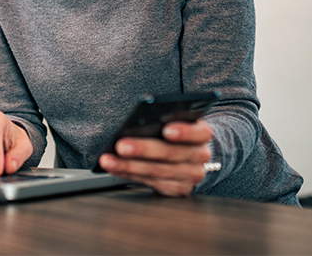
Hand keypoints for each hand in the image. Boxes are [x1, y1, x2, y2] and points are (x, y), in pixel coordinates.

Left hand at [96, 120, 213, 196]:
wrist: (193, 155)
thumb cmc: (178, 133)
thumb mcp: (178, 122)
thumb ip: (163, 121)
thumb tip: (135, 123)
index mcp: (202, 134)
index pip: (197, 132)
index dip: (183, 131)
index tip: (166, 129)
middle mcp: (200, 156)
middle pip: (170, 153)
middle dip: (143, 149)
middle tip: (121, 145)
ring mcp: (190, 175)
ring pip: (156, 171)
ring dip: (128, 165)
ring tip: (108, 159)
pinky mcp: (178, 189)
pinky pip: (150, 182)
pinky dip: (128, 173)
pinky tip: (114, 167)